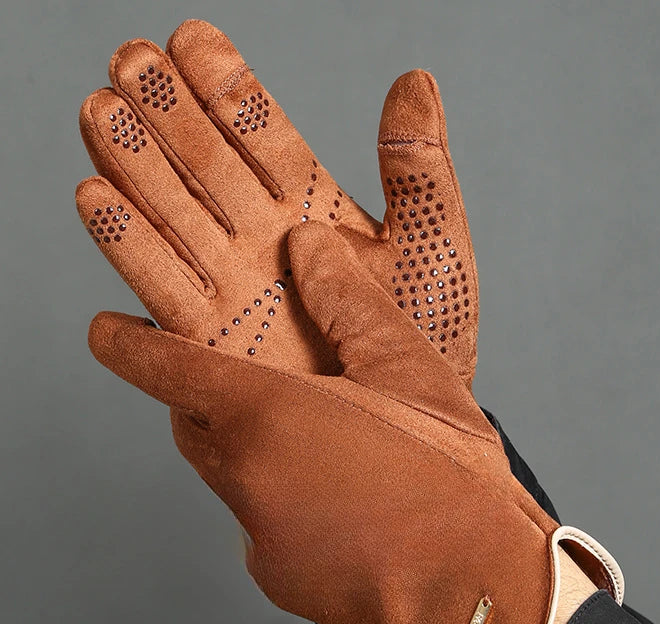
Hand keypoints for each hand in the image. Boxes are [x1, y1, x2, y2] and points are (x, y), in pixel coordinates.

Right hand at [77, 20, 478, 383]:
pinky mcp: (213, 341)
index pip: (262, 136)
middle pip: (207, 167)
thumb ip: (419, 169)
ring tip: (100, 112)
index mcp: (314, 208)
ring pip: (175, 216)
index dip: (227, 89)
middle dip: (169, 114)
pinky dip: (129, 245)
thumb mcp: (433, 243)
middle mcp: (264, 241)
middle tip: (129, 60)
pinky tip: (96, 196)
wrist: (409, 417)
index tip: (191, 39)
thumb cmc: (431, 332)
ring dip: (135, 166)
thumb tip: (415, 81)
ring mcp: (235, 288)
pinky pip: (164, 287)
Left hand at [88, 222, 622, 623]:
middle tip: (262, 386)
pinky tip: (346, 504)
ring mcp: (257, 535)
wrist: (477, 590)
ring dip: (260, 454)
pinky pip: (262, 525)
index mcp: (268, 415)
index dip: (131, 346)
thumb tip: (308, 246)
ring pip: (234, 477)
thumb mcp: (410, 371)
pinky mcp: (276, 577)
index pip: (169, 369)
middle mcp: (244, 478)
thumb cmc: (449, 477)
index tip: (104, 331)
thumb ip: (349, 303)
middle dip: (212, 400)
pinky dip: (285, 505)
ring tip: (329, 447)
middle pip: (199, 424)